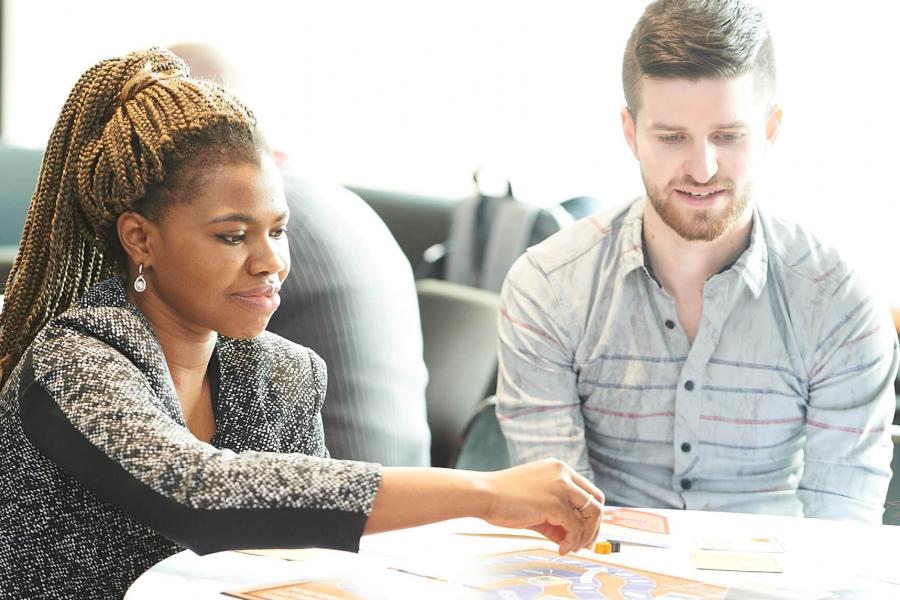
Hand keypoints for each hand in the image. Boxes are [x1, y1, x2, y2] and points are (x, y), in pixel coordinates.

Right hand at [477, 458, 603, 554]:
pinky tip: (561, 548)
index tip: (585, 531)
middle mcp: (563, 473)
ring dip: (586, 535)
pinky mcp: (555, 503)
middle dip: (594, 525)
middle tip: (585, 543)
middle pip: (596, 500)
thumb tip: (570, 538)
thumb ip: (555, 517)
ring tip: (573, 547)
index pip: (588, 490)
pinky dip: (573, 541)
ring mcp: (561, 486)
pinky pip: (575, 527)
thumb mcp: (536, 503)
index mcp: (558, 468)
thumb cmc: (503, 497)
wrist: (484, 494)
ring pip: (593, 513)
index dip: (590, 514)